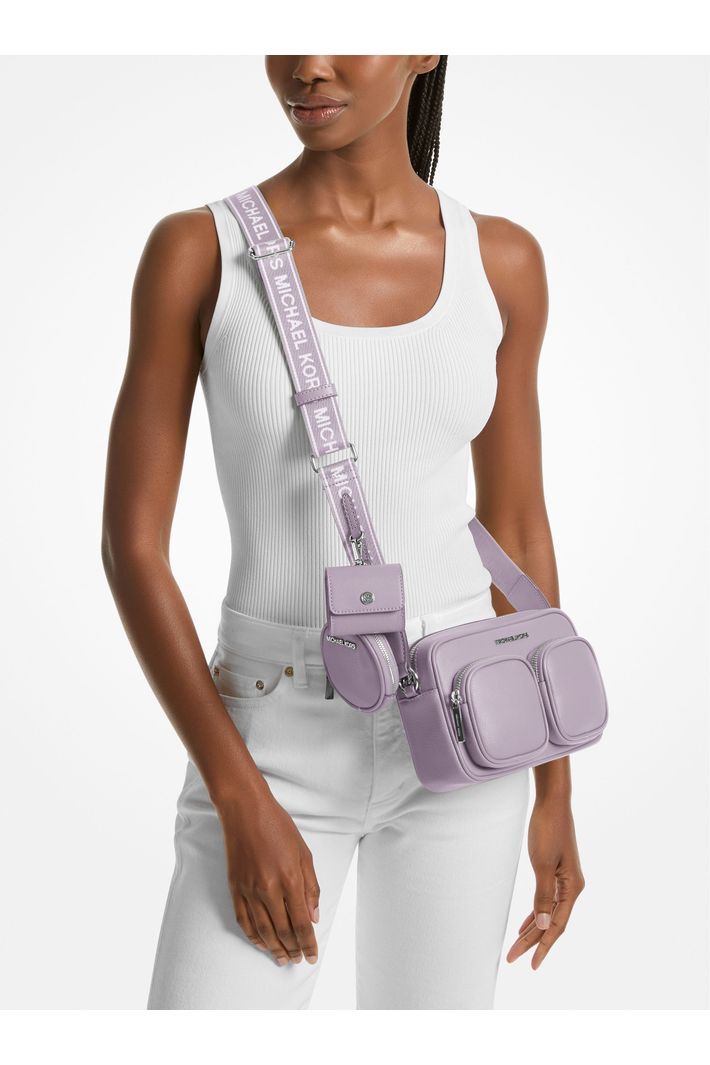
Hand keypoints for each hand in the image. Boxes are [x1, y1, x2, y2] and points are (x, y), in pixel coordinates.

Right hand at [216, 790, 320, 966]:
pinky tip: (262, 944)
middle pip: (283, 931)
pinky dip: (253, 937)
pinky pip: (244, 921)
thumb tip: (314, 917)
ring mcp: (249, 890)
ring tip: (283, 959)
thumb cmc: (278, 827)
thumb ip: (311, 887)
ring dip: (275, 949)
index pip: (301, 923)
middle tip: (299, 960)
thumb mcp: (304, 853)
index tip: (312, 956)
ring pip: (263, 931)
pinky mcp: (235, 888)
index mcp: (290, 879)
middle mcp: (269, 889)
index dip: (308, 943)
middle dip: (294, 949)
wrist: (245, 811)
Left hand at [506, 795, 584, 969]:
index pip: (557, 925)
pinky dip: (535, 913)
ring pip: (548, 913)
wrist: (553, 803)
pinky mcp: (556, 872)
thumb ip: (543, 896)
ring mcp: (564, 880)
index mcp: (572, 888)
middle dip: (532, 941)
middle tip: (512, 958)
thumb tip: (542, 926)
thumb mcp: (543, 865)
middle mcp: (571, 887)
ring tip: (517, 947)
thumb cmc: (548, 829)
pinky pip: (546, 901)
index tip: (531, 964)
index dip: (544, 946)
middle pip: (552, 922)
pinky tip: (526, 923)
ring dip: (533, 929)